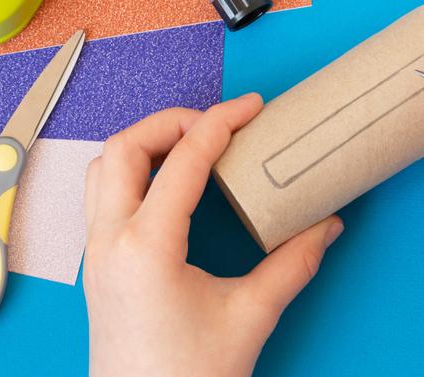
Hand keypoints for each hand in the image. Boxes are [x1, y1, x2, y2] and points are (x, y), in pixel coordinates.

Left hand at [83, 94, 343, 376]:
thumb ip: (294, 264)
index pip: (183, 161)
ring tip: (192, 143)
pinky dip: (133, 170)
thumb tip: (326, 225)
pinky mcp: (98, 265)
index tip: (252, 107)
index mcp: (147, 247)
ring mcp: (97, 253)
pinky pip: (102, 195)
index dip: (220, 123)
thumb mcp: (250, 316)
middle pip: (124, 148)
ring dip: (146, 143)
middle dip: (173, 121)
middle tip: (220, 122)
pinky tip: (169, 183)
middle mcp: (111, 241)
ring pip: (103, 168)